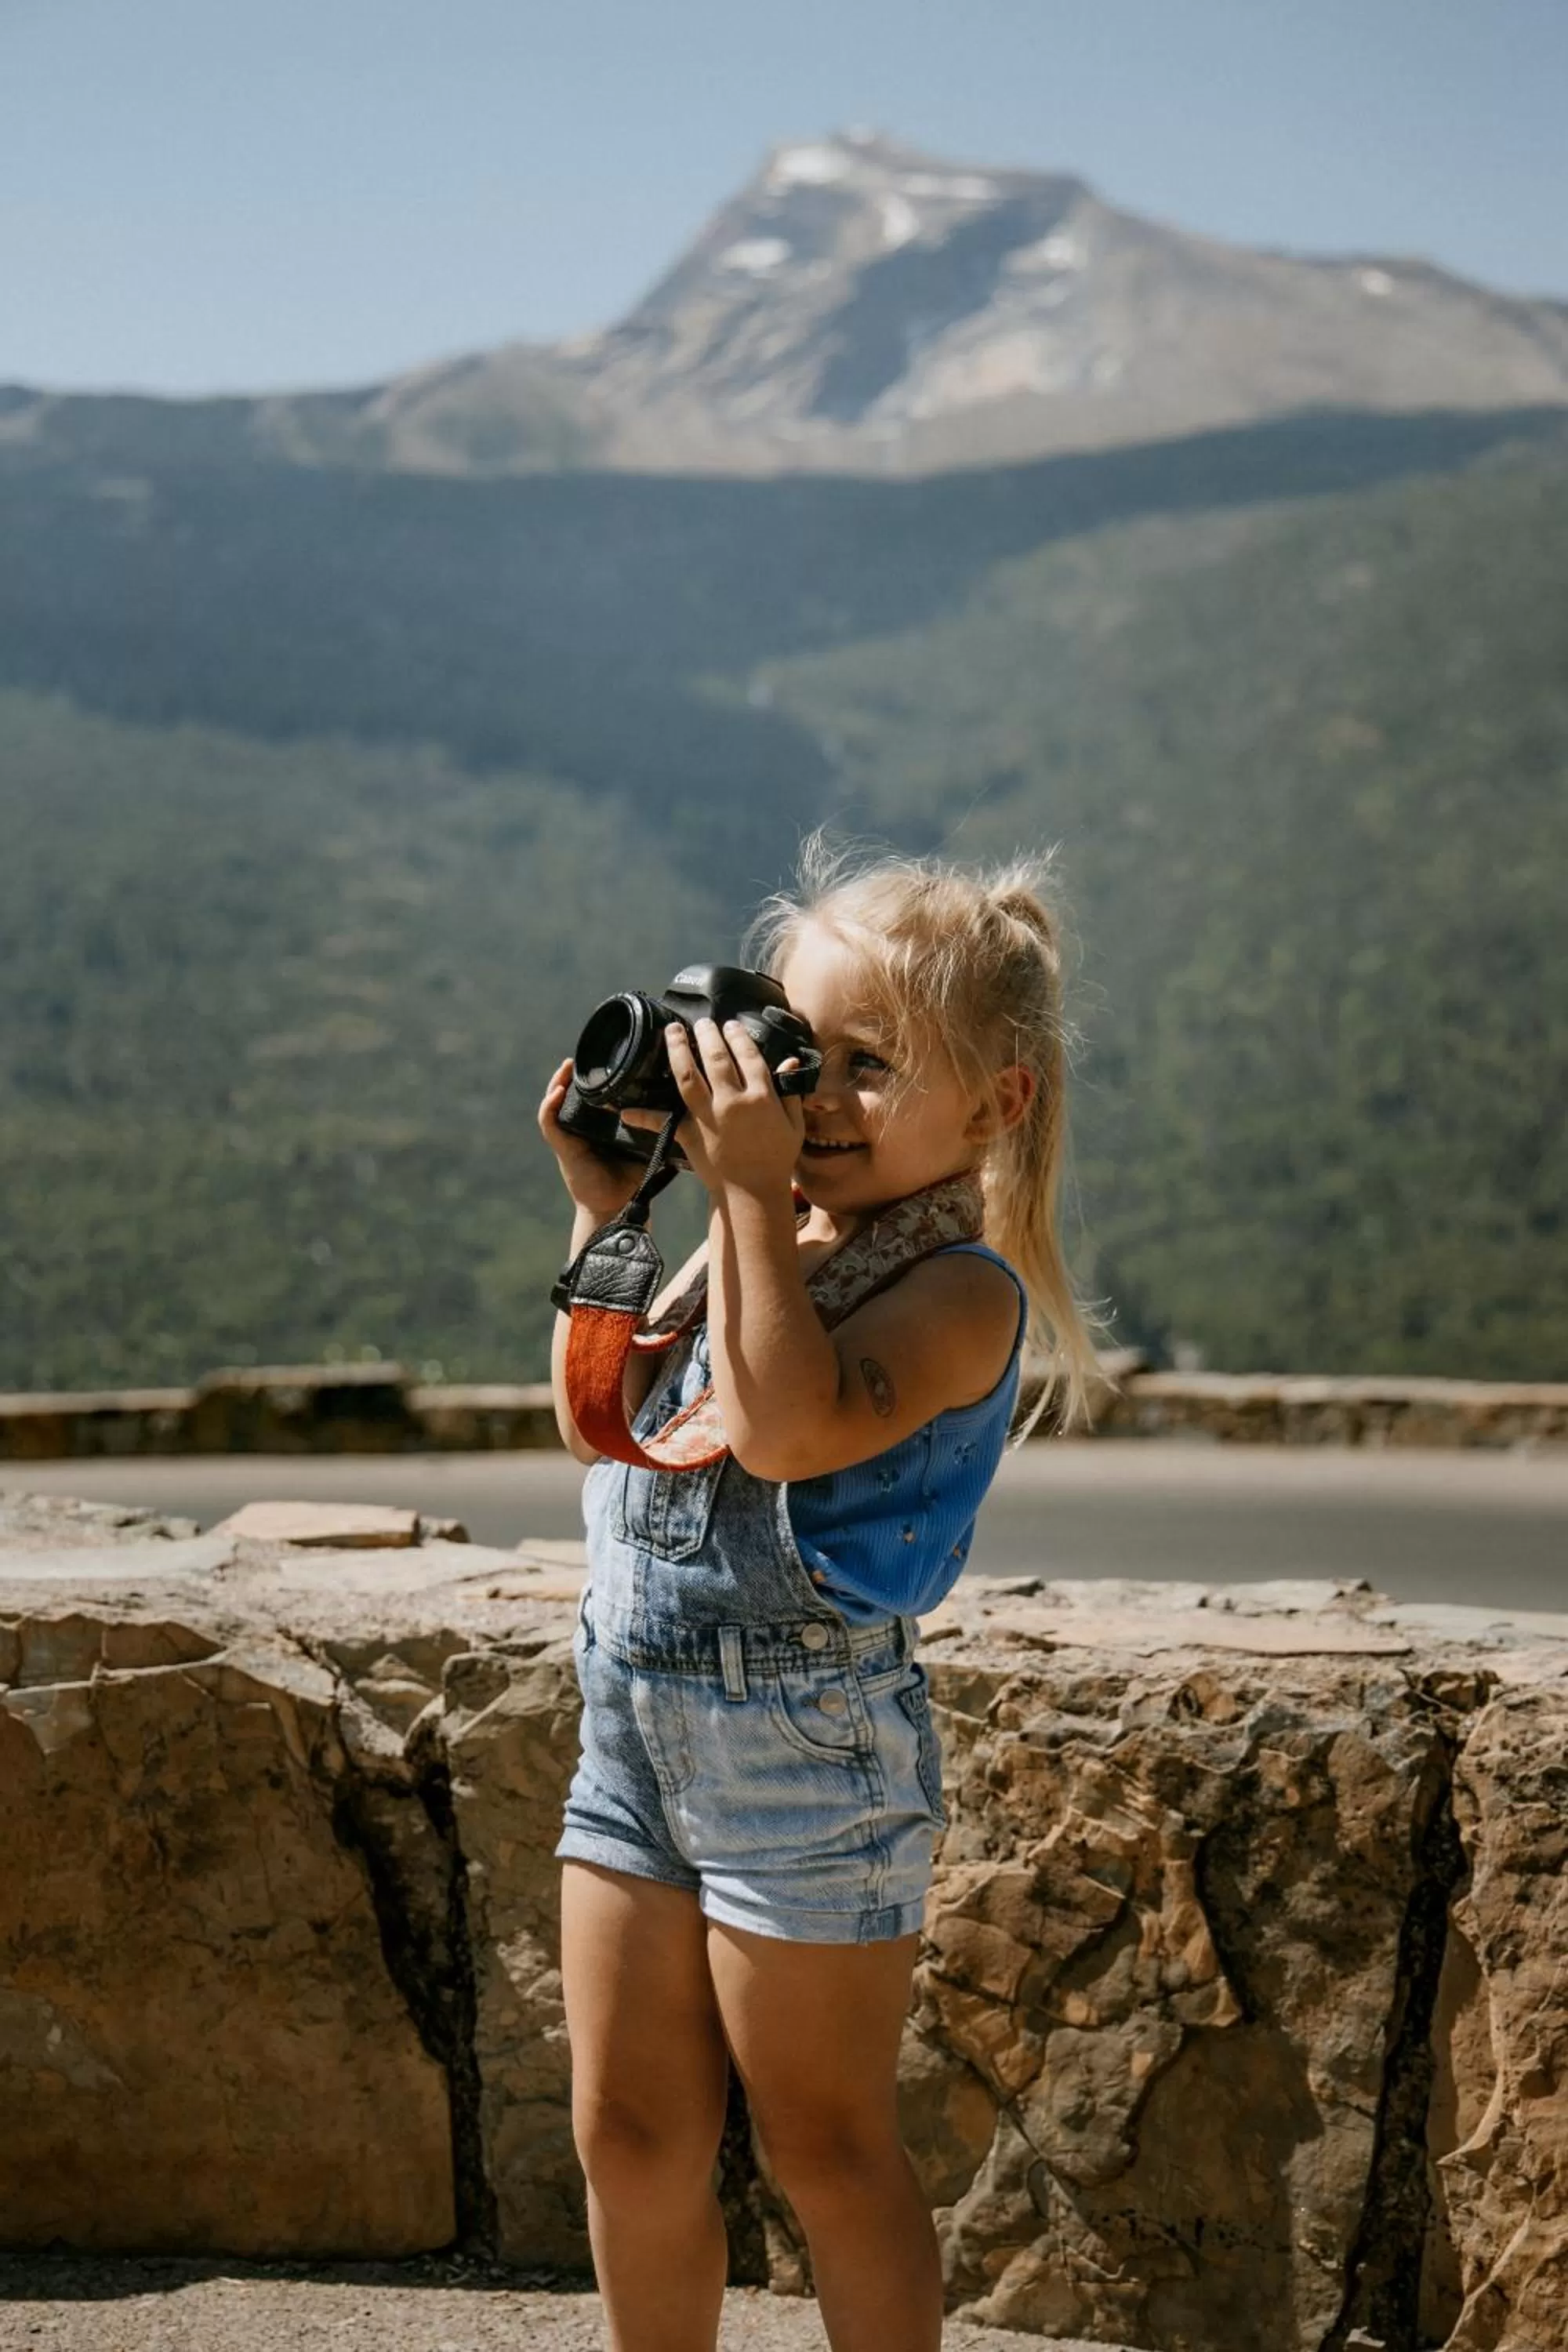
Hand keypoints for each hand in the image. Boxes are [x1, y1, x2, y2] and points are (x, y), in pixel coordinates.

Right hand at [537, 1058, 647, 1221]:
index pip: (590, 1096)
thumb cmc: (632, 1180)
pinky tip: (557, 1092)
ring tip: (566, 1066)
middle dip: (572, 1075)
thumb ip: (657, 1127)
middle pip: (570, 1095)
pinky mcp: (562, 1148)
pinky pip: (549, 1123)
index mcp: (599, 1126)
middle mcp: (582, 1129)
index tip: (602, 1059)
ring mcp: (569, 1137)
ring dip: (557, 1083)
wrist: (617, 1208)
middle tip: (580, 1057)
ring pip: (554, 1103)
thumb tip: (681, 1106)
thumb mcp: (647, 1146)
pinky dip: (549, 1106)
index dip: (591, 1078)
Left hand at [622, 1019, 804, 1196]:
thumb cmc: (776, 1159)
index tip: (730, 1024)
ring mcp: (708, 1117)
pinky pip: (663, 1122)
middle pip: (716, 1058)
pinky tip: (623, 1110)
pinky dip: (642, 1116)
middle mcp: (732, 1102)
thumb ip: (790, 1092)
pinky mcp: (689, 1134)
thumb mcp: (792, 1125)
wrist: (753, 1193)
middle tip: (702, 1022)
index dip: (738, 1036)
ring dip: (678, 1049)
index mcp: (760, 1097)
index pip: (748, 1055)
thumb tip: (790, 1062)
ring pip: (688, 1075)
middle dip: (707, 1034)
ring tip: (672, 1031)